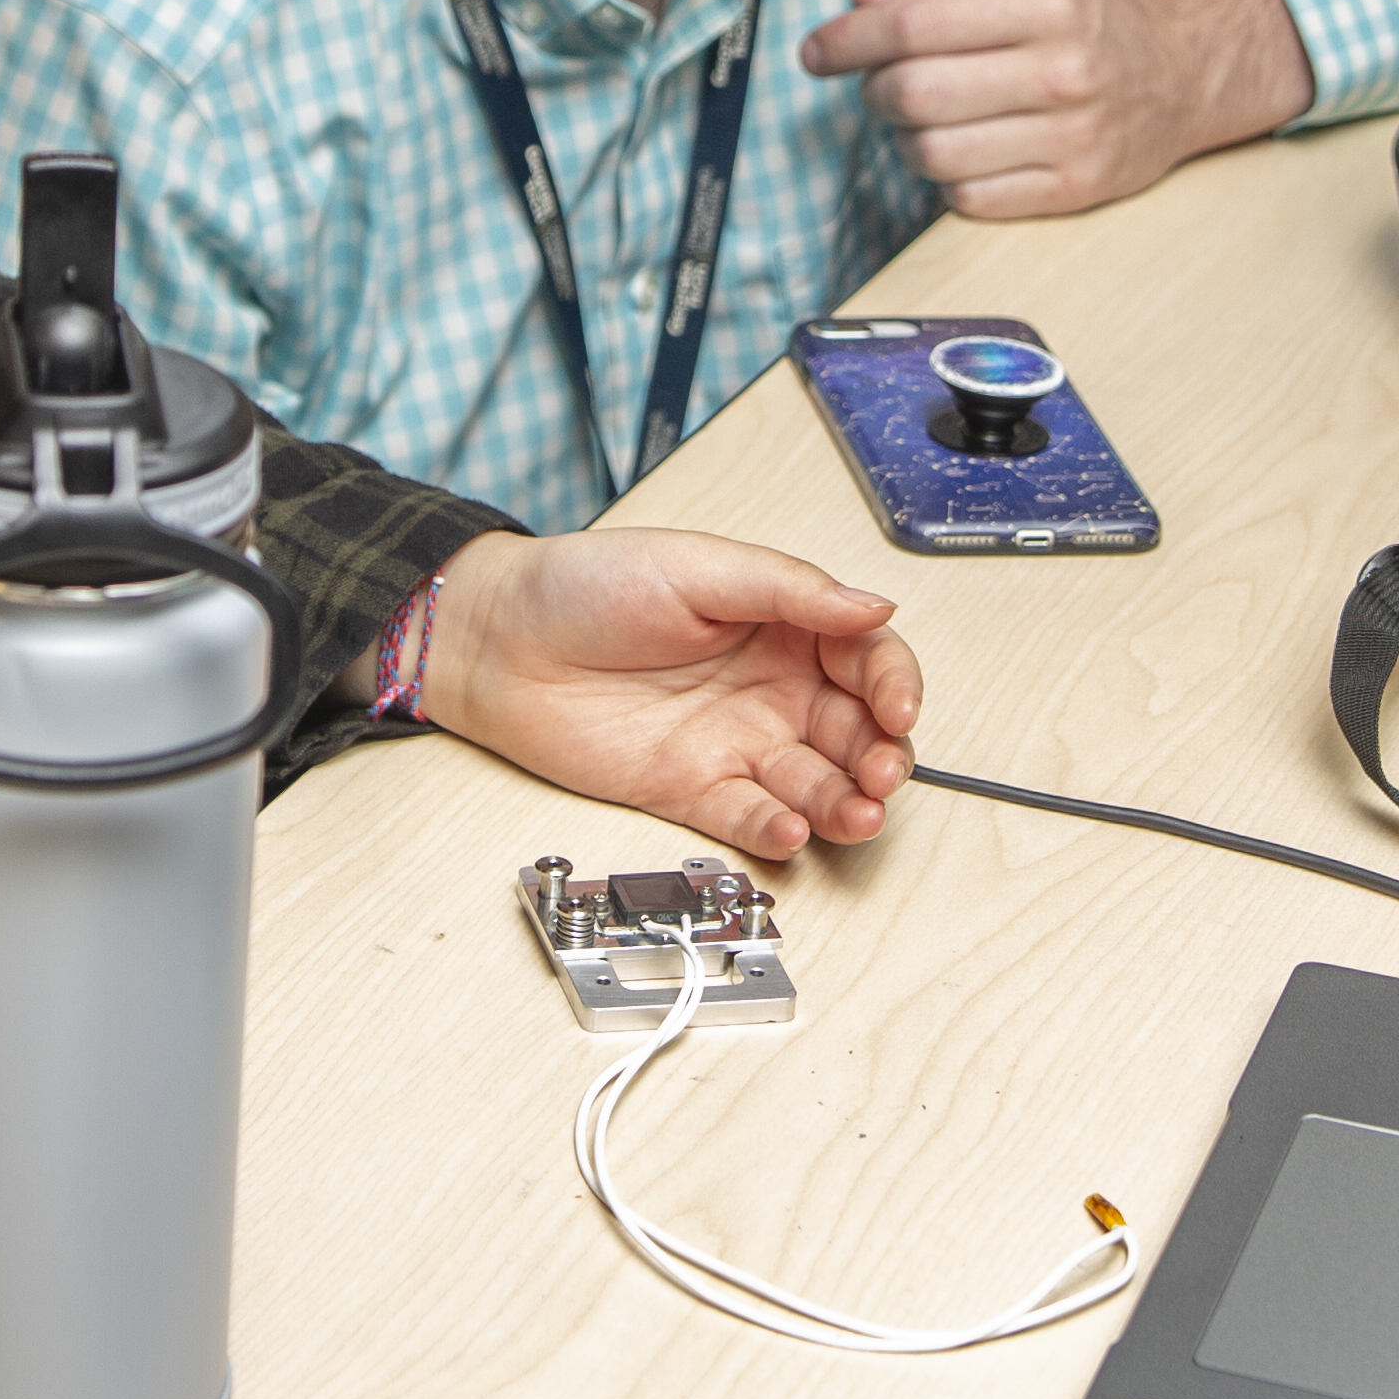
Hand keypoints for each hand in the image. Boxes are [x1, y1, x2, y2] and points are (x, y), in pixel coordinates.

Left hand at [420, 529, 921, 859]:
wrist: (500, 641)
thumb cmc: (587, 586)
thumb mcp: (698, 567)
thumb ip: (790, 590)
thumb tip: (874, 606)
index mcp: (783, 623)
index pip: (867, 657)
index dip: (894, 685)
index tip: (898, 709)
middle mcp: (770, 687)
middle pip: (855, 731)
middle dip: (882, 756)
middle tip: (881, 773)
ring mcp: (734, 742)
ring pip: (815, 784)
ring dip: (846, 804)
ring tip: (855, 815)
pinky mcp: (692, 790)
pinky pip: (751, 819)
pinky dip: (778, 831)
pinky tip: (791, 830)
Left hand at [795, 0, 1308, 219]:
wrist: (1183, 70)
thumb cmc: (1085, 6)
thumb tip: (866, 0)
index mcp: (1048, 0)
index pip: (912, 25)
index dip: (847, 39)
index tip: (817, 49)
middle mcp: (1064, 72)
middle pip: (913, 94)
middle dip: (872, 88)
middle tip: (877, 80)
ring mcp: (1072, 139)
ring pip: (932, 153)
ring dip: (906, 135)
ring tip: (925, 112)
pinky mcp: (1073, 191)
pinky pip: (967, 198)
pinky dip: (947, 175)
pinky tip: (967, 144)